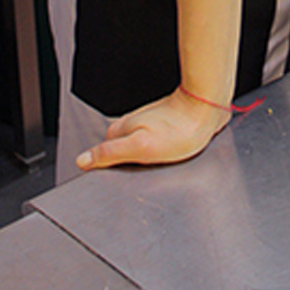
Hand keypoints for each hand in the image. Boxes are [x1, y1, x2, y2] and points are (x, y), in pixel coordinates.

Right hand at [75, 86, 231, 170]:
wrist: (207, 108)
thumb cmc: (179, 128)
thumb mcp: (139, 147)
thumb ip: (109, 153)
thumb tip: (82, 161)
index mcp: (121, 129)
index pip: (102, 153)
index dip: (105, 169)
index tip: (114, 181)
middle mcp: (134, 125)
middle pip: (121, 151)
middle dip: (127, 166)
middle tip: (139, 178)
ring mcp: (150, 125)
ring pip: (139, 148)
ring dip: (144, 161)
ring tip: (155, 171)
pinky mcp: (166, 127)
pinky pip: (156, 146)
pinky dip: (159, 156)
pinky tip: (168, 161)